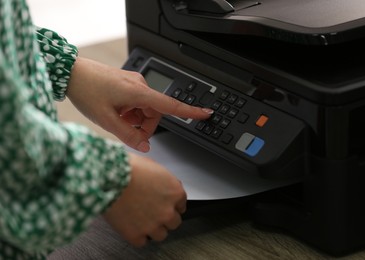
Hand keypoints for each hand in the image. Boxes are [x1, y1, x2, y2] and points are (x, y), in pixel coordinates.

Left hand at [66, 57, 212, 151]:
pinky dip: (129, 111)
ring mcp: (134, 83)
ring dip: (134, 119)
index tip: (206, 113)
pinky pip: (136, 102)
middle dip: (143, 126)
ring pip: (145, 109)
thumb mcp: (106, 120)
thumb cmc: (86, 91)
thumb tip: (145, 146)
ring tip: (115, 118)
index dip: (190, 111)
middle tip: (125, 131)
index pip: (171, 105)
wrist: (71, 73)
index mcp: (138, 92)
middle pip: (154, 113)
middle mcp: (140, 85)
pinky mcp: (128, 83)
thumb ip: (128, 135)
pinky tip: (115, 111)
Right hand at [103, 153, 185, 246]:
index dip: (171, 204)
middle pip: (174, 222)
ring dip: (153, 228)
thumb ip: (164, 181)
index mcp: (175, 193)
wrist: (109, 178)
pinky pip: (142, 241)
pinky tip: (132, 226)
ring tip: (142, 219)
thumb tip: (164, 186)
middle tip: (153, 211)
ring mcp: (153, 225)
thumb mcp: (154, 166)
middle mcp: (168, 211)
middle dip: (165, 217)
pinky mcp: (136, 235)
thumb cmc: (128, 168)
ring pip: (161, 235)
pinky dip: (137, 235)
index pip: (181, 205)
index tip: (164, 204)